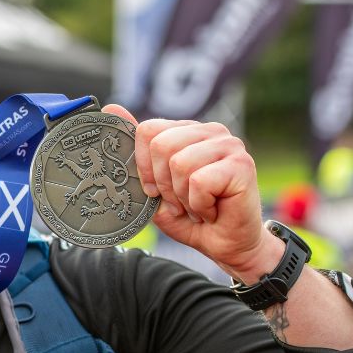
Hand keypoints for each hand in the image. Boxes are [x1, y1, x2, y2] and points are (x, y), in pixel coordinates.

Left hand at [103, 105, 282, 282]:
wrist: (226, 246)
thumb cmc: (190, 217)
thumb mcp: (153, 186)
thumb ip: (135, 152)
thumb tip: (110, 107)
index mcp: (188, 131)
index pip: (148, 130)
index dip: (143, 166)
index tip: (154, 190)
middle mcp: (210, 130)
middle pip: (161, 145)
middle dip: (163, 184)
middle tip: (180, 202)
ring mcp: (229, 144)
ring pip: (180, 164)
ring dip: (182, 197)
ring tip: (197, 207)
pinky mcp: (242, 164)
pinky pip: (200, 181)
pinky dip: (199, 205)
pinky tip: (212, 210)